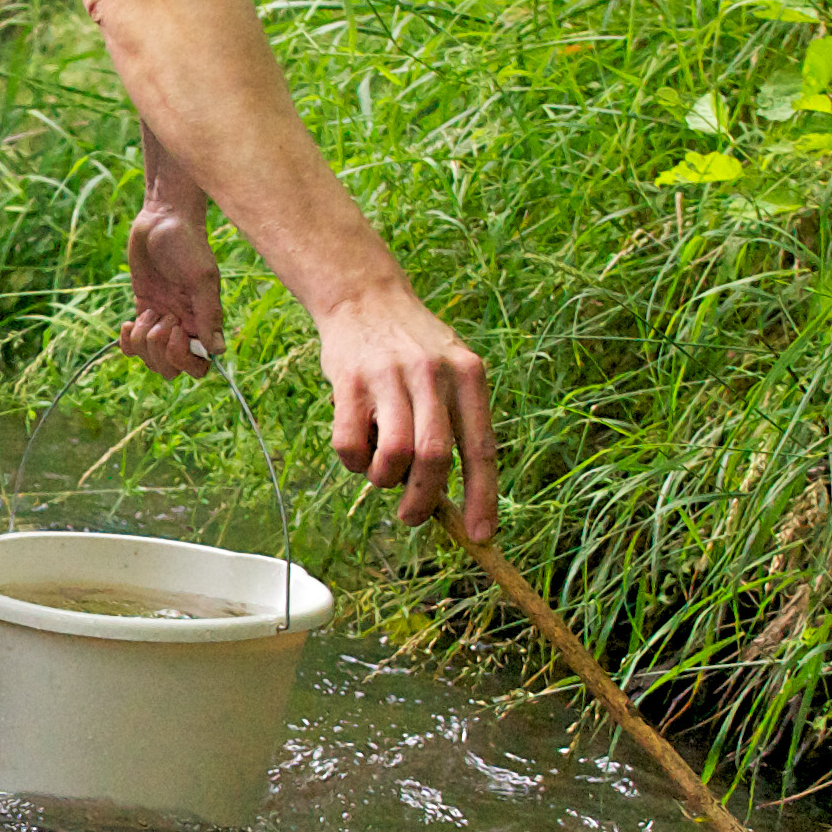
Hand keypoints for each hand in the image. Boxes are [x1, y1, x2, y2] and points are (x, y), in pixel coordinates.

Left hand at [120, 193, 224, 374]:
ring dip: (142, 342)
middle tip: (160, 318)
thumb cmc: (186, 243)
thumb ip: (209, 314)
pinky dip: (127, 341)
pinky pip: (133, 344)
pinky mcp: (144, 310)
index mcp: (203, 321)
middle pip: (172, 368)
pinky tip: (128, 322)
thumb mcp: (201, 277)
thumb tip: (218, 351)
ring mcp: (163, 320)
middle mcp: (184, 325)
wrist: (162, 219)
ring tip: (148, 312)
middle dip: (159, 352)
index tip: (176, 330)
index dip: (183, 359)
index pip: (199, 365)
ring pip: (150, 358)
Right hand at [313, 278, 493, 547]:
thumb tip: (459, 500)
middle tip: (411, 515)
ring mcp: (390, 376)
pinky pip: (350, 445)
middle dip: (423, 501)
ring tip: (381, 471)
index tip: (480, 536)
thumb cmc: (412, 348)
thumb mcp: (450, 371)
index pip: (481, 449)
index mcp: (469, 375)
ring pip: (394, 456)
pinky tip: (357, 448)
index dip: (482, 498)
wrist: (364, 295)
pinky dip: (354, 462)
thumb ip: (457, 423)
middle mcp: (434, 374)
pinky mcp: (349, 381)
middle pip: (435, 459)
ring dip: (385, 480)